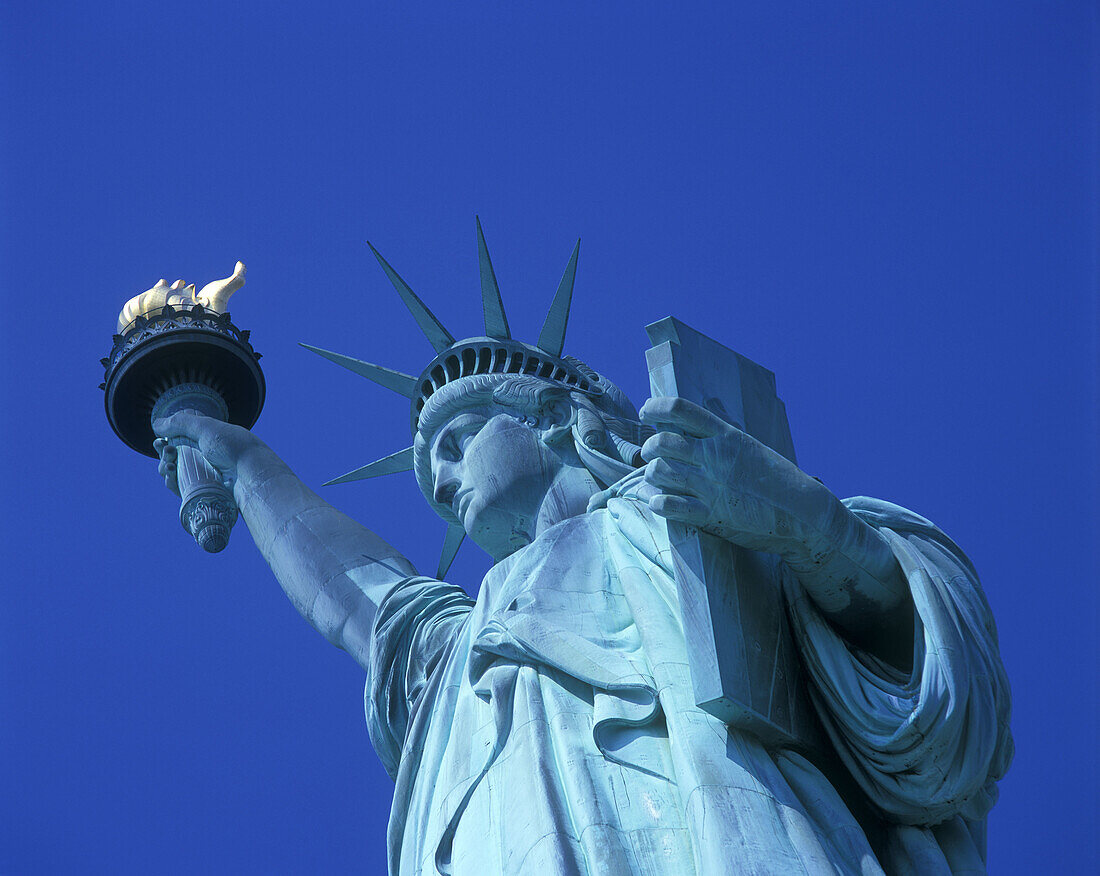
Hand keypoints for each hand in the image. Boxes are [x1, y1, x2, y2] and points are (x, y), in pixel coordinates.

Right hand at [153, 412, 263, 497]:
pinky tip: (170, 477)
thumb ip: (181, 423)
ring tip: (169, 466)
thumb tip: (156, 423)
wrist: (251, 473)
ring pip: (174, 473)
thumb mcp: (207, 428)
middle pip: (173, 457)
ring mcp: (203, 474)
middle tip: (167, 452)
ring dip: (165, 468)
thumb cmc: (232, 447)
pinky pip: (180, 488)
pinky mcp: (202, 491)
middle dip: (164, 455)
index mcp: (207, 439)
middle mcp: (204, 457)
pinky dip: (171, 482)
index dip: (165, 441)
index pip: (179, 440)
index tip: (159, 441)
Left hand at [639, 396, 829, 557]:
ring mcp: (711, 486)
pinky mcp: (711, 515)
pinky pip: (670, 506)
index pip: (680, 409)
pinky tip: (658, 502)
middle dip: (649, 447)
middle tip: (650, 454)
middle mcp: (715, 457)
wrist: (803, 513)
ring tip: (656, 480)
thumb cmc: (774, 479)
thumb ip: (720, 436)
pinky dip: (657, 503)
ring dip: (651, 476)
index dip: (655, 407)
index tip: (645, 412)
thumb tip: (691, 421)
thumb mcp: (748, 446)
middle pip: (662, 441)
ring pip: (660, 472)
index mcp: (726, 436)